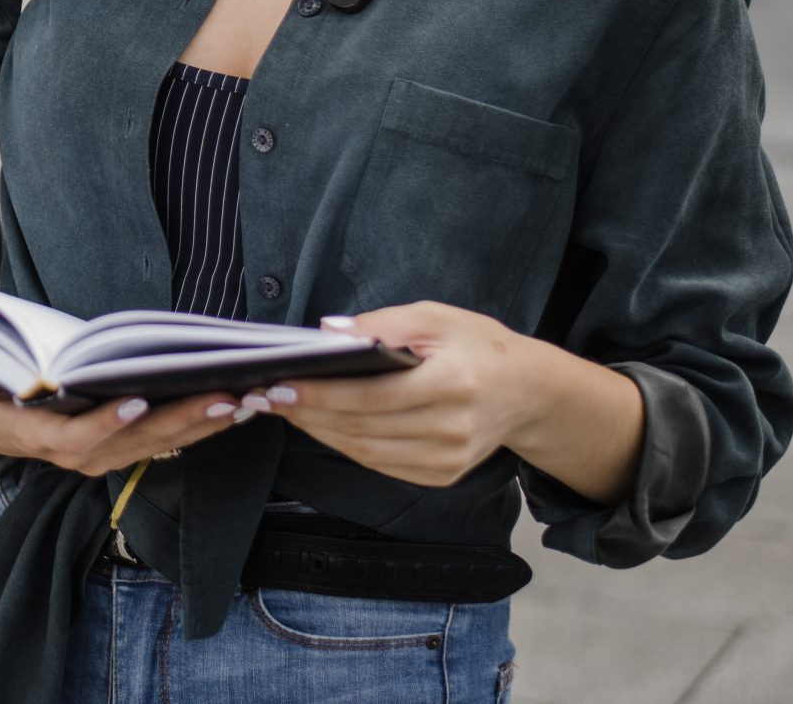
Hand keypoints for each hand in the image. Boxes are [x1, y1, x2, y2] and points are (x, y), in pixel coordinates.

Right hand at [0, 359, 258, 479]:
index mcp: (42, 438)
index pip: (80, 436)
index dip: (110, 422)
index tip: (140, 401)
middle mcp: (80, 455)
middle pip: (138, 441)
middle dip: (184, 420)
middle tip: (226, 397)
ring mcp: (104, 455)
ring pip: (161, 444)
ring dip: (205, 424)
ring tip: (246, 400)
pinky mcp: (122, 446)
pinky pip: (166, 439)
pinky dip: (201, 424)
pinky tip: (235, 405)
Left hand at [273, 302, 553, 488]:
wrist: (527, 391)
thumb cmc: (477, 345)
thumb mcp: (436, 316)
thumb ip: (382, 323)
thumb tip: (327, 332)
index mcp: (452, 384)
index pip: (371, 396)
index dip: (321, 394)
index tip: (279, 385)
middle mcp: (451, 429)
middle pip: (362, 427)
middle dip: (307, 413)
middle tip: (265, 397)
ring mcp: (448, 460)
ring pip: (365, 451)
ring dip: (318, 432)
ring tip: (284, 410)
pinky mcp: (441, 475)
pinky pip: (380, 464)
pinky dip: (345, 445)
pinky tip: (321, 426)